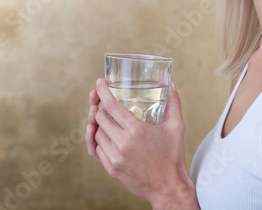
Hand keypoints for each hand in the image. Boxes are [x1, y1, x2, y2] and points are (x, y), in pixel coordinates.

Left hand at [86, 80, 197, 208]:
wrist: (168, 188)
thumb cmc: (172, 157)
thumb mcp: (176, 128)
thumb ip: (174, 104)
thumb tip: (174, 85)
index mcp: (136, 130)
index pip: (110, 105)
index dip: (102, 91)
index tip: (100, 83)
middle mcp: (122, 143)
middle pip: (100, 117)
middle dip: (98, 105)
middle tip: (102, 100)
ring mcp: (115, 157)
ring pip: (96, 133)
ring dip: (98, 123)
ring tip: (103, 116)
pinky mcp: (112, 169)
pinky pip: (97, 149)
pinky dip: (98, 139)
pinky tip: (102, 133)